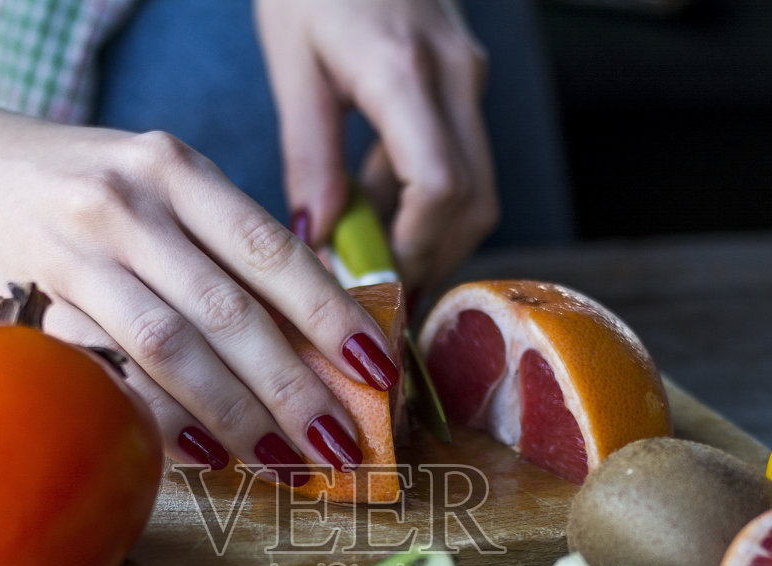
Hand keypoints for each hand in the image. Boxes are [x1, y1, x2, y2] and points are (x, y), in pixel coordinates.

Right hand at [0, 114, 400, 479]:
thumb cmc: (72, 185)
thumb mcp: (153, 181)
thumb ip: (221, 242)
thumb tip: (317, 334)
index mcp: (173, 167)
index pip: (271, 251)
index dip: (330, 315)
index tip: (375, 371)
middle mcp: (125, 202)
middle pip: (229, 310)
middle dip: (294, 387)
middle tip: (339, 444)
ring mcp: (70, 253)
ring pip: (169, 345)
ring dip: (233, 413)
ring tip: (282, 462)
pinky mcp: (24, 301)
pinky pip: (103, 371)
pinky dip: (155, 416)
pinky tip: (198, 453)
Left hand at [255, 0, 499, 295]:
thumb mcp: (293, 66)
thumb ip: (310, 156)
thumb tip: (318, 240)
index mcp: (404, 72)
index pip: (440, 188)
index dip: (416, 250)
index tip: (377, 284)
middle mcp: (455, 75)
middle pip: (475, 200)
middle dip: (431, 258)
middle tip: (380, 294)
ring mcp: (468, 75)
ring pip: (478, 185)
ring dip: (430, 232)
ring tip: (370, 253)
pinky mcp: (465, 78)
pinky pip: (462, 157)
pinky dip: (425, 197)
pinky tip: (375, 205)